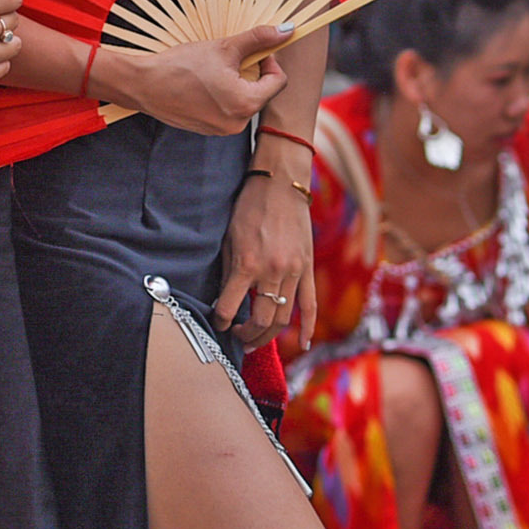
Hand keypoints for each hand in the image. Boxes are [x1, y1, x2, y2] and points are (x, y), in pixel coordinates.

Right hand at [101, 22, 293, 136]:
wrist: (144, 85)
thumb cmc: (182, 66)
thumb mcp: (224, 47)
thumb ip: (258, 39)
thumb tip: (286, 30)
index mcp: (246, 104)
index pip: (278, 81)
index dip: (269, 61)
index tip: (252, 50)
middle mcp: (238, 123)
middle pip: (262, 92)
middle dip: (252, 72)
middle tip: (230, 58)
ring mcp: (223, 130)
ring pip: (245, 100)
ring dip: (238, 83)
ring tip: (214, 71)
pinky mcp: (209, 130)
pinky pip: (228, 110)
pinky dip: (224, 95)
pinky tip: (204, 84)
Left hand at [216, 165, 314, 345]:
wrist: (281, 184)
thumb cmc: (250, 207)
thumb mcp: (230, 238)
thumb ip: (229, 272)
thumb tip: (224, 301)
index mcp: (247, 264)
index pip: (229, 307)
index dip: (221, 320)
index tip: (218, 323)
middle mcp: (272, 272)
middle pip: (261, 320)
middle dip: (247, 335)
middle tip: (238, 338)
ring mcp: (293, 272)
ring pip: (283, 318)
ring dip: (268, 335)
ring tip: (256, 340)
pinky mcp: (307, 269)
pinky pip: (310, 304)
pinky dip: (306, 327)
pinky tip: (301, 344)